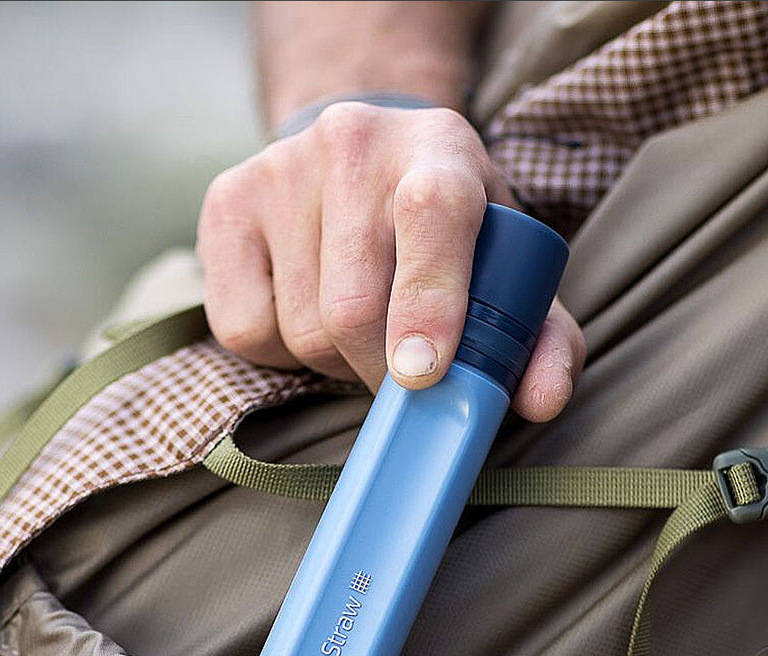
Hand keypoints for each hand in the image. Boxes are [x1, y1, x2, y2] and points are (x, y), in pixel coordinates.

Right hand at [196, 102, 584, 420]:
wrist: (364, 155)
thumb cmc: (454, 232)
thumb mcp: (512, 271)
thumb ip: (542, 340)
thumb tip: (541, 400)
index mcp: (440, 149)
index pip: (432, 215)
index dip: (427, 302)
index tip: (422, 374)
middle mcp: (354, 143)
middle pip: (352, 306)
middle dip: (382, 373)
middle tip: (407, 380)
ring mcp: (280, 168)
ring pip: (300, 328)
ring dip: (337, 364)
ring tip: (363, 336)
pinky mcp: (226, 203)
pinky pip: (244, 328)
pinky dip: (282, 352)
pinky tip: (307, 318)